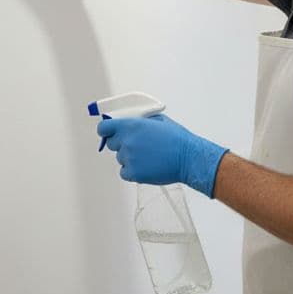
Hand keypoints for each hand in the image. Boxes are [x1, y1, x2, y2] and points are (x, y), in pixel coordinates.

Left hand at [96, 113, 228, 196]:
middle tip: (137, 146)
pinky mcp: (133, 173)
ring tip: (148, 157)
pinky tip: (146, 167)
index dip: (105, 130)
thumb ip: (139, 120)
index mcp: (130, 126)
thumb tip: (128, 121)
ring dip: (129, 158)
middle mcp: (126, 141)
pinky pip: (124, 172)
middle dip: (121, 144)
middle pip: (111, 144)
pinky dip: (132, 171)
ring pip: (120, 158)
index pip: (103, 128)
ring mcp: (128, 158)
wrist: (189, 158)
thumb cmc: (177, 139)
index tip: (108, 133)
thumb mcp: (158, 120)